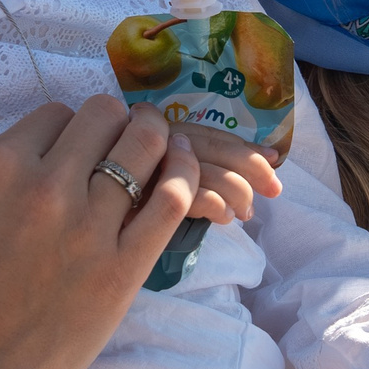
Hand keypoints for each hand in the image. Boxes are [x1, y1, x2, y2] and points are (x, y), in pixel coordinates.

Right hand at [0, 97, 200, 368]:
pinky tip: (183, 167)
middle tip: (121, 135)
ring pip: (143, 148)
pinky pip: (170, 202)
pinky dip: (184, 173)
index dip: (68, 127)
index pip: (55, 115)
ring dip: (154, 136)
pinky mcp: (122, 269)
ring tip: (160, 142)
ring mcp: (88, 227)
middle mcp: (46, 187)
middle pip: (104, 118)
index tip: (74, 146)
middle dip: (114, 120)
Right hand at [144, 115, 282, 226]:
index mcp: (163, 133)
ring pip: (205, 171)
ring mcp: (146, 166)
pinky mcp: (141, 193)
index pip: (211, 134)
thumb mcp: (170, 179)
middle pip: (212, 148)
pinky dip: (215, 205)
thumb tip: (270, 157)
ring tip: (245, 212)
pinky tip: (223, 217)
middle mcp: (153, 142)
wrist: (94, 234)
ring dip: (236, 192)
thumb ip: (203, 165)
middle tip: (273, 189)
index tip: (275, 158)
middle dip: (251, 168)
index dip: (246, 146)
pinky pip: (190, 195)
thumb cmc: (137, 206)